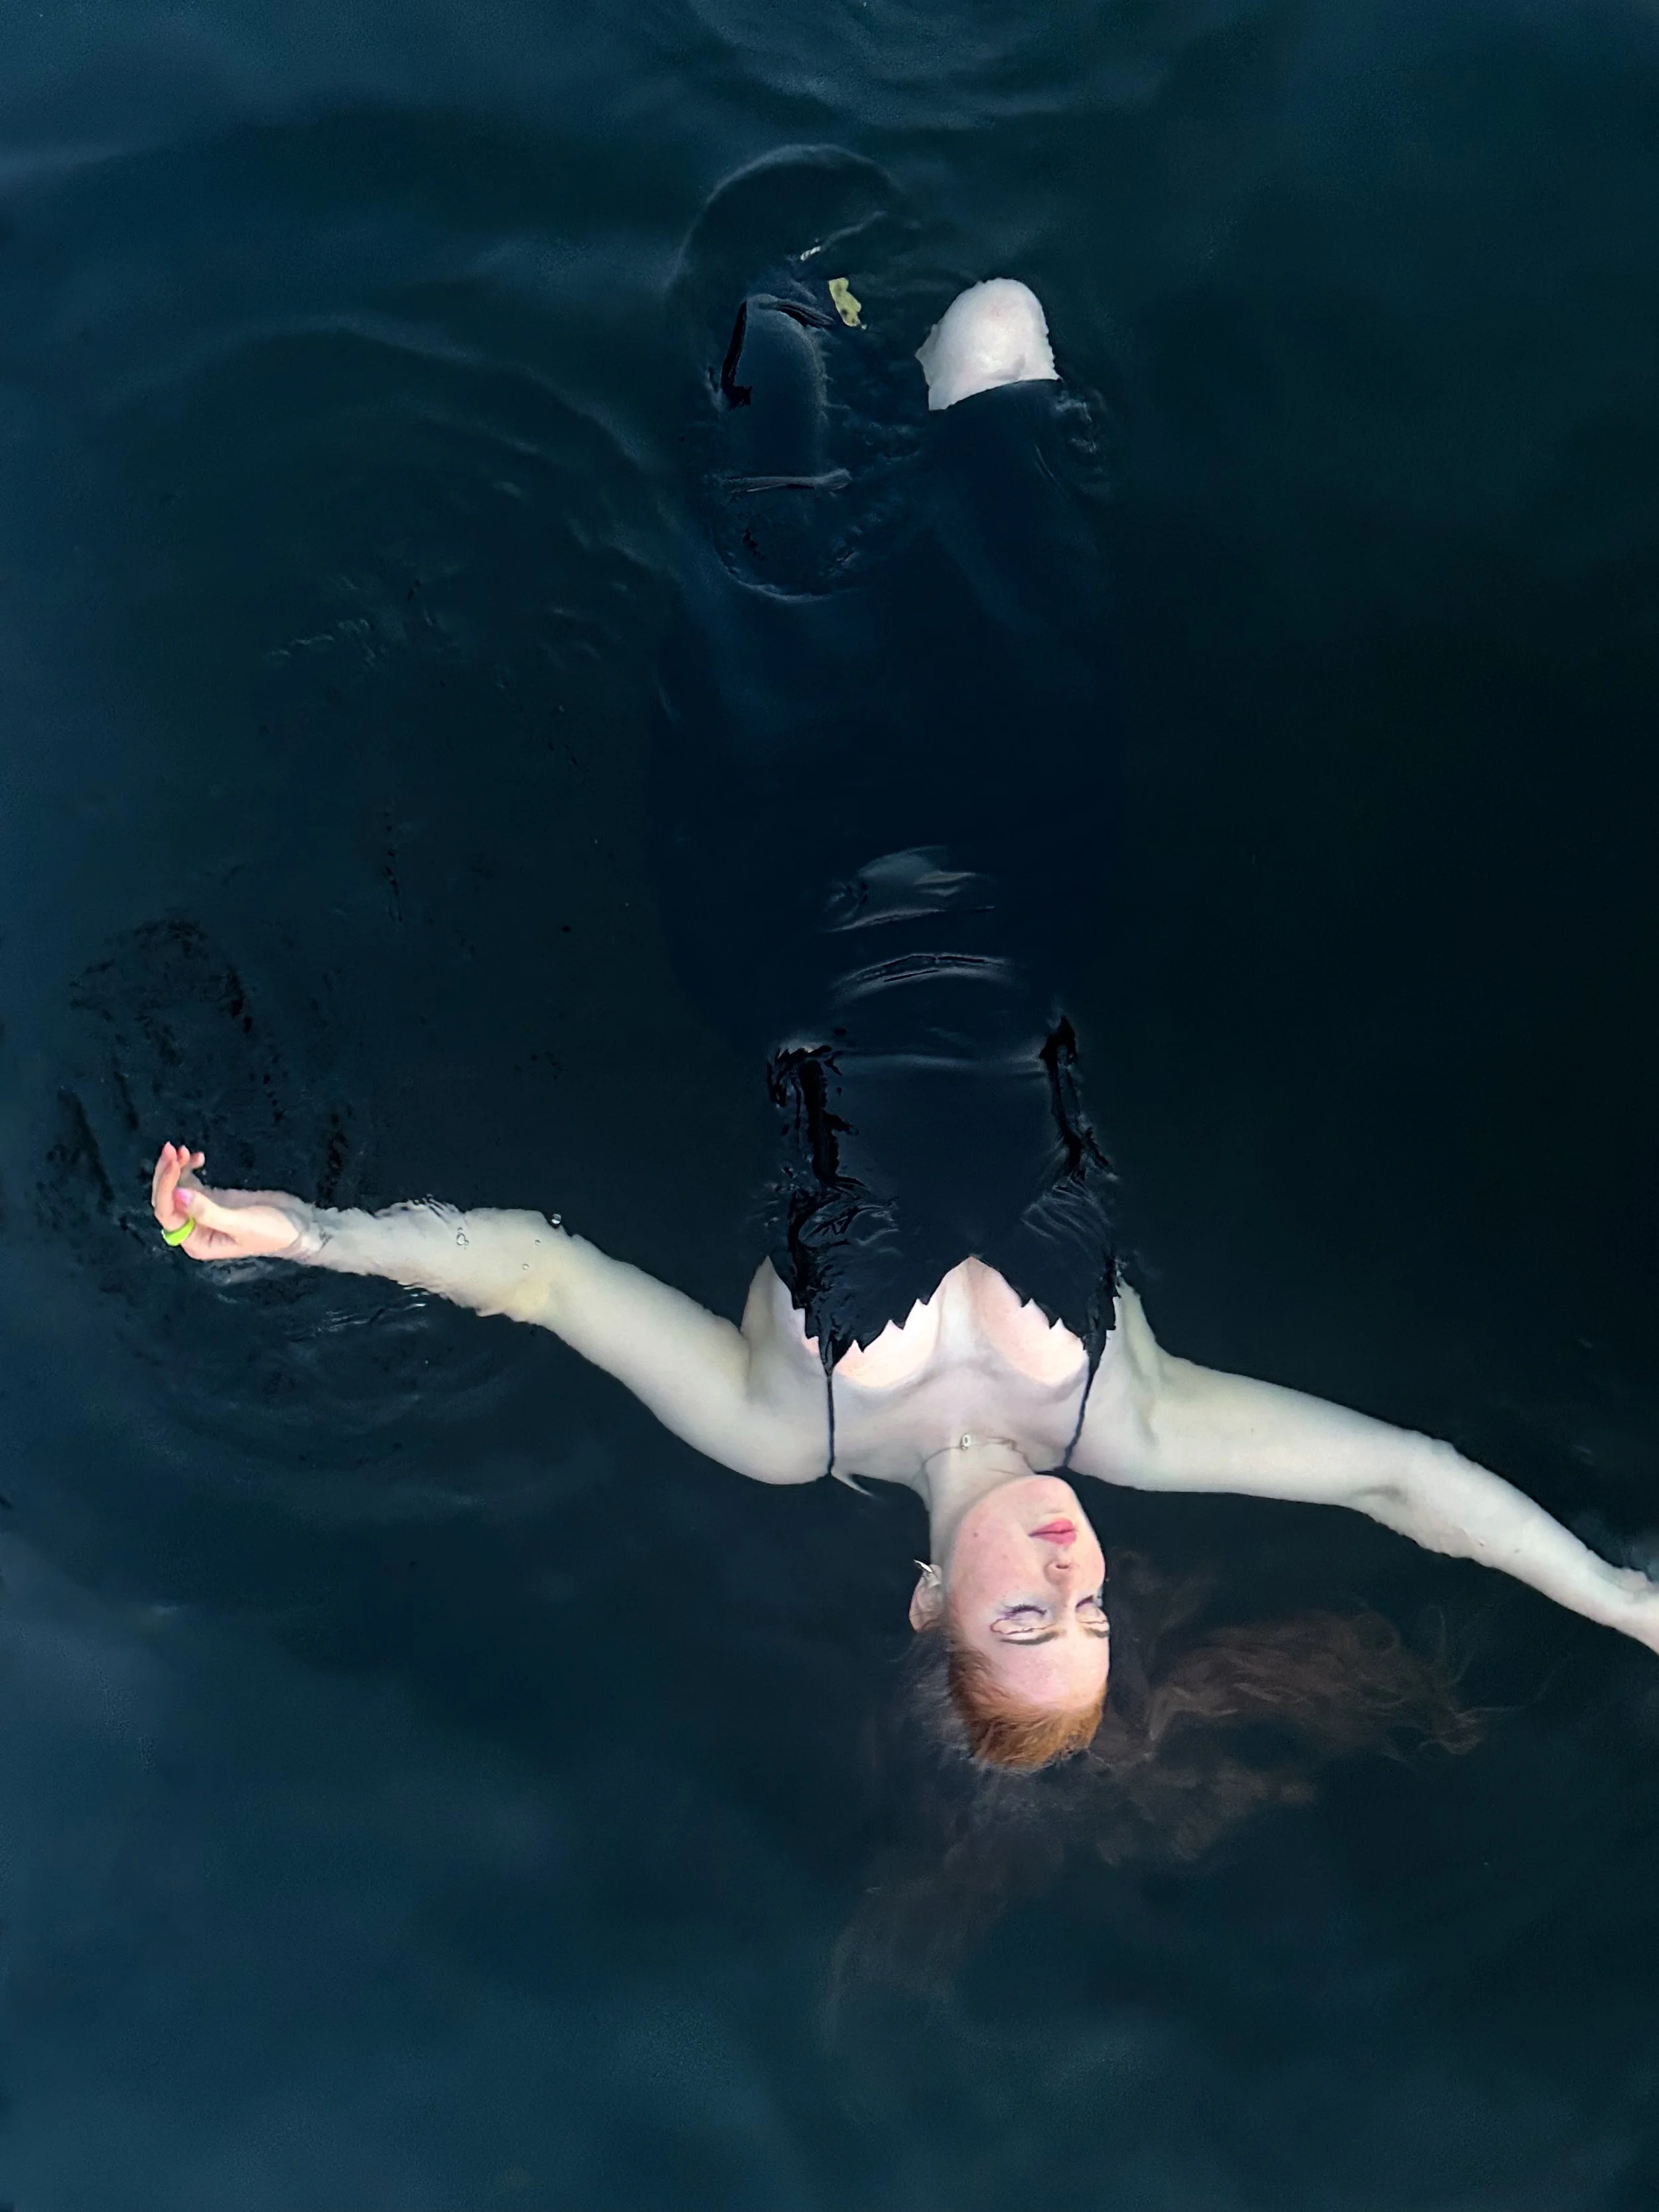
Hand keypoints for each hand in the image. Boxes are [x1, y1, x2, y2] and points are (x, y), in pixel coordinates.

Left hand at [149, 1141, 308, 1262]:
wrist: (298, 1224)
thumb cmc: (272, 1231)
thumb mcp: (241, 1223)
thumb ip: (208, 1212)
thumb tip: (178, 1195)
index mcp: (197, 1242)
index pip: (168, 1214)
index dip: (165, 1188)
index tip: (174, 1163)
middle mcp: (194, 1229)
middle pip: (167, 1199)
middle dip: (167, 1174)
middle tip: (173, 1149)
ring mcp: (202, 1213)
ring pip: (176, 1188)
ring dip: (176, 1169)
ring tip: (184, 1149)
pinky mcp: (213, 1199)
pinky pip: (191, 1182)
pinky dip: (190, 1168)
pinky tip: (198, 1157)